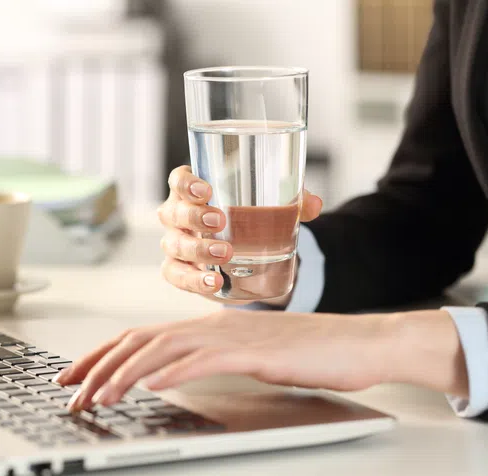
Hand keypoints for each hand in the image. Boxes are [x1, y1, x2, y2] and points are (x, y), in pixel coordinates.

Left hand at [55, 309, 466, 411]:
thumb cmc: (308, 352)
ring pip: (163, 349)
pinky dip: (172, 372)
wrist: (359, 342)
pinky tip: (150, 386)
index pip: (141, 336)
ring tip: (98, 396)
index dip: (103, 354)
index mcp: (207, 326)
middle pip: (140, 339)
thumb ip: (213, 359)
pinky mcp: (253, 353)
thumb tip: (177, 372)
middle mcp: (212, 325)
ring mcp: (231, 336)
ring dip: (125, 373)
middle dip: (98, 365)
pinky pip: (203, 361)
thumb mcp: (248, 356)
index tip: (76, 374)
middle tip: (71, 391)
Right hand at [157, 166, 322, 303]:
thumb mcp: (269, 204)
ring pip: (174, 245)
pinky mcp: (180, 270)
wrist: (240, 253)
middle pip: (174, 212)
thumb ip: (291, 201)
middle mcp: (178, 215)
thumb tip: (314, 205)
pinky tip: (214, 283)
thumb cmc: (247, 218)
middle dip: (194, 217)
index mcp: (193, 191)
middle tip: (219, 221)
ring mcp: (176, 244)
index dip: (186, 184)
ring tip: (224, 253)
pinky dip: (194, 280)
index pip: (178, 181)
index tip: (206, 190)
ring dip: (197, 249)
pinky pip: (176, 275)